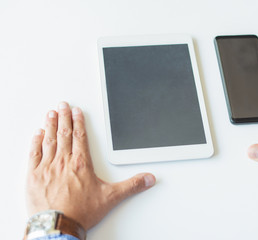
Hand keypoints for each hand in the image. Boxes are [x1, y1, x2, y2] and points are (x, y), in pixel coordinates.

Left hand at [26, 102, 155, 229]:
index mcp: (81, 163)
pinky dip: (36, 142)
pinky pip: (34, 154)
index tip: (77, 111)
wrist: (58, 225)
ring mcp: (47, 167)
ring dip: (50, 125)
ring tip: (51, 113)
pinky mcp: (34, 176)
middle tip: (63, 105)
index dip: (78, 122)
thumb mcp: (111, 197)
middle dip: (64, 117)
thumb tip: (148, 179)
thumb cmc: (80, 211)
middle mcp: (64, 161)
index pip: (80, 136)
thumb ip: (131, 185)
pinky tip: (37, 134)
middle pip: (64, 133)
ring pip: (49, 140)